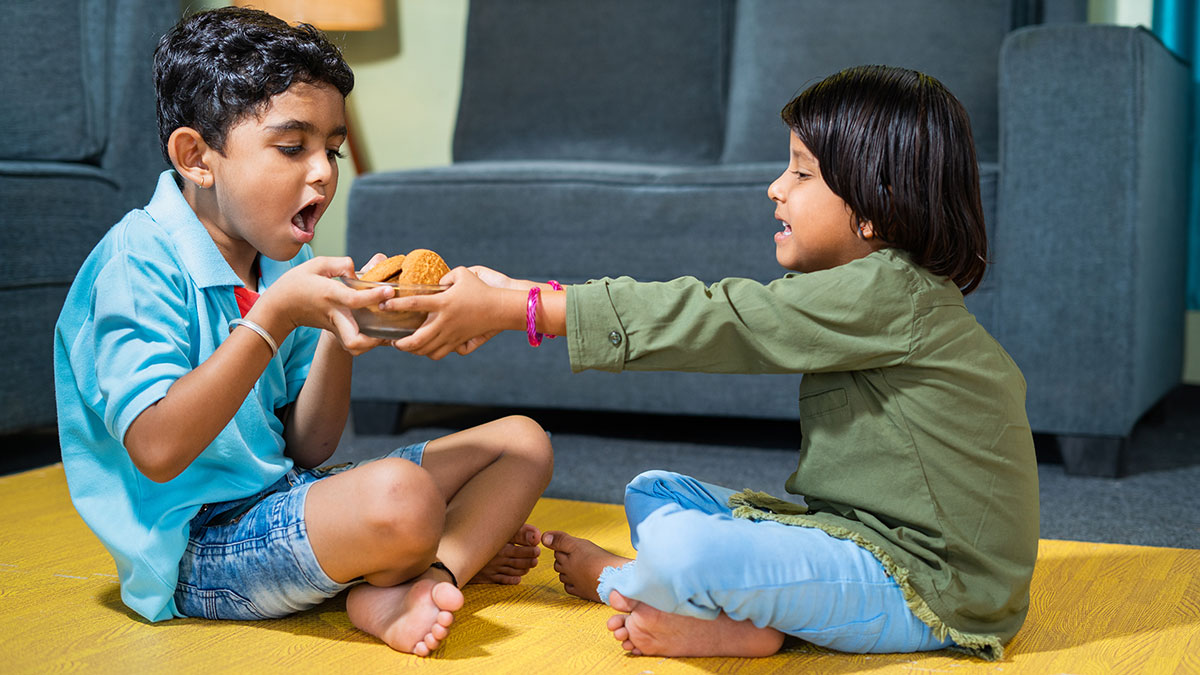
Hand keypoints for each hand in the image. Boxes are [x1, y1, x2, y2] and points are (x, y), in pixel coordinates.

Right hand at [251, 256, 395, 354]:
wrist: (279, 307)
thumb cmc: (297, 282)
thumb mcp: (317, 264)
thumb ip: (341, 264)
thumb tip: (358, 270)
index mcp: (330, 295)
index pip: (355, 300)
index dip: (374, 296)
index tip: (390, 290)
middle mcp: (334, 315)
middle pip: (355, 340)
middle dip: (376, 339)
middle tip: (391, 326)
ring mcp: (335, 327)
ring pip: (355, 347)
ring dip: (373, 344)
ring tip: (389, 330)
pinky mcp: (335, 333)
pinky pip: (354, 344)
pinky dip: (368, 343)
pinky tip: (379, 331)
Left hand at [387, 266, 515, 359]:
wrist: (501, 309)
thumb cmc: (481, 290)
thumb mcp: (463, 274)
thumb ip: (444, 276)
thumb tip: (434, 282)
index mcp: (443, 302)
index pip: (414, 304)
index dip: (395, 305)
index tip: (383, 305)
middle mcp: (445, 321)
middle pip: (416, 339)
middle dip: (400, 343)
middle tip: (391, 340)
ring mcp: (451, 334)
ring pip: (426, 350)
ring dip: (412, 350)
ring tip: (404, 346)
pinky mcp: (458, 342)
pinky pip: (438, 353)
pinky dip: (428, 353)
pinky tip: (424, 349)